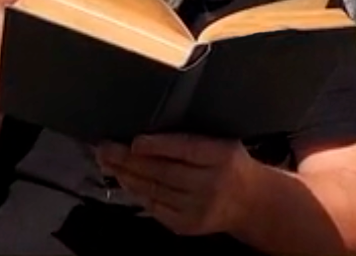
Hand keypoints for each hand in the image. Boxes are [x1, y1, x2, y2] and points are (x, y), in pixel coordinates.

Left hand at [96, 134, 255, 235]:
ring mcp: (197, 208)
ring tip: (107, 162)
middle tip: (106, 148)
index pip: (186, 149)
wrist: (250, 202)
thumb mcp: (221, 142)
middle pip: (164, 171)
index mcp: (221, 155)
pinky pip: (155, 207)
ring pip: (154, 190)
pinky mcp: (186, 224)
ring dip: (127, 175)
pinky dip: (137, 192)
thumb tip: (148, 130)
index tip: (133, 141)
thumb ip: (192, 137)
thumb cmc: (230, 164)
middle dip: (129, 160)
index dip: (157, 145)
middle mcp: (210, 183)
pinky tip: (124, 180)